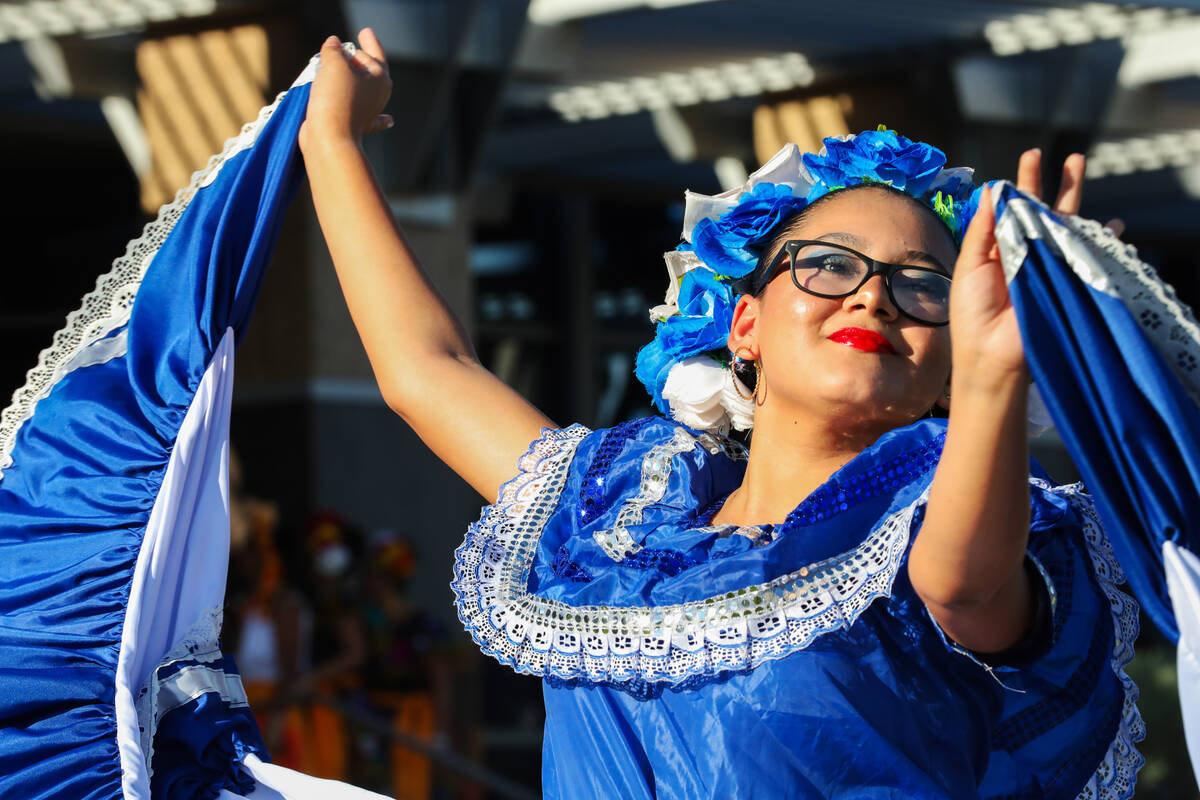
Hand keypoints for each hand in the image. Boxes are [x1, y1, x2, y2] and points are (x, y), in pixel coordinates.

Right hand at [300, 28, 392, 148]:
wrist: (329, 137)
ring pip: (360, 91)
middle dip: (358, 59)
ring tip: (335, 70)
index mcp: (379, 78)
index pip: (373, 53)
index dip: (368, 42)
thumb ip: (334, 50)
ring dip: (350, 80)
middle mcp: (378, 95)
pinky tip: (390, 120)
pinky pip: (369, 119)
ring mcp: (368, 112)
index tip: (365, 32)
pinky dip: (378, 118)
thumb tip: (334, 44)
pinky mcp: (355, 125)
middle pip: (368, 71)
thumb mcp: (334, 64)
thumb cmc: (336, 97)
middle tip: (345, 49)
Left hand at [948, 149, 1088, 389]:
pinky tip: (1112, 226)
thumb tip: (992, 191)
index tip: (1028, 160)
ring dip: (1073, 196)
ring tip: (1078, 165)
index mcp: (997, 249)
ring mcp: (1046, 265)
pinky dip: (1100, 240)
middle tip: (1053, 154)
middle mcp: (1023, 253)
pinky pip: (1084, 254)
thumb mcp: (970, 266)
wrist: (991, 353)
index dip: (1019, 185)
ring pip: (1063, 224)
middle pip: (1040, 210)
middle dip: (1048, 182)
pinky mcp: (1064, 279)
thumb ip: (982, 230)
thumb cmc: (972, 313)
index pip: (1010, 210)